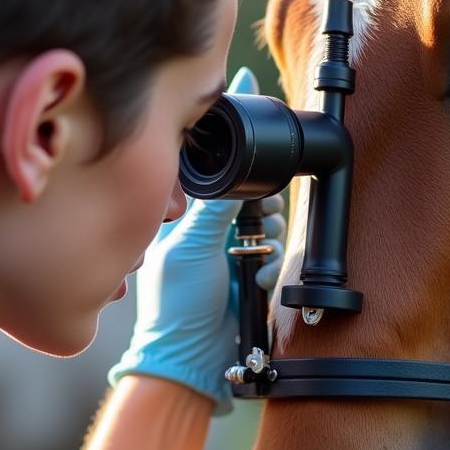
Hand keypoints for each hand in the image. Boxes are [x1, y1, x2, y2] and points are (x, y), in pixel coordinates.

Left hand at [108, 68, 285, 414]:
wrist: (191, 361)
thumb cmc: (176, 308)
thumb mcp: (190, 250)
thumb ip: (215, 213)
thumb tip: (233, 175)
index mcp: (182, 219)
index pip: (208, 166)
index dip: (226, 132)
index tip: (242, 87)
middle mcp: (206, 232)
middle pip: (248, 193)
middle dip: (260, 203)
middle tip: (254, 222)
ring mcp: (228, 255)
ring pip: (266, 224)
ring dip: (265, 240)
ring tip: (250, 259)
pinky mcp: (249, 278)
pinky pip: (274, 257)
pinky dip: (268, 267)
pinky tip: (254, 280)